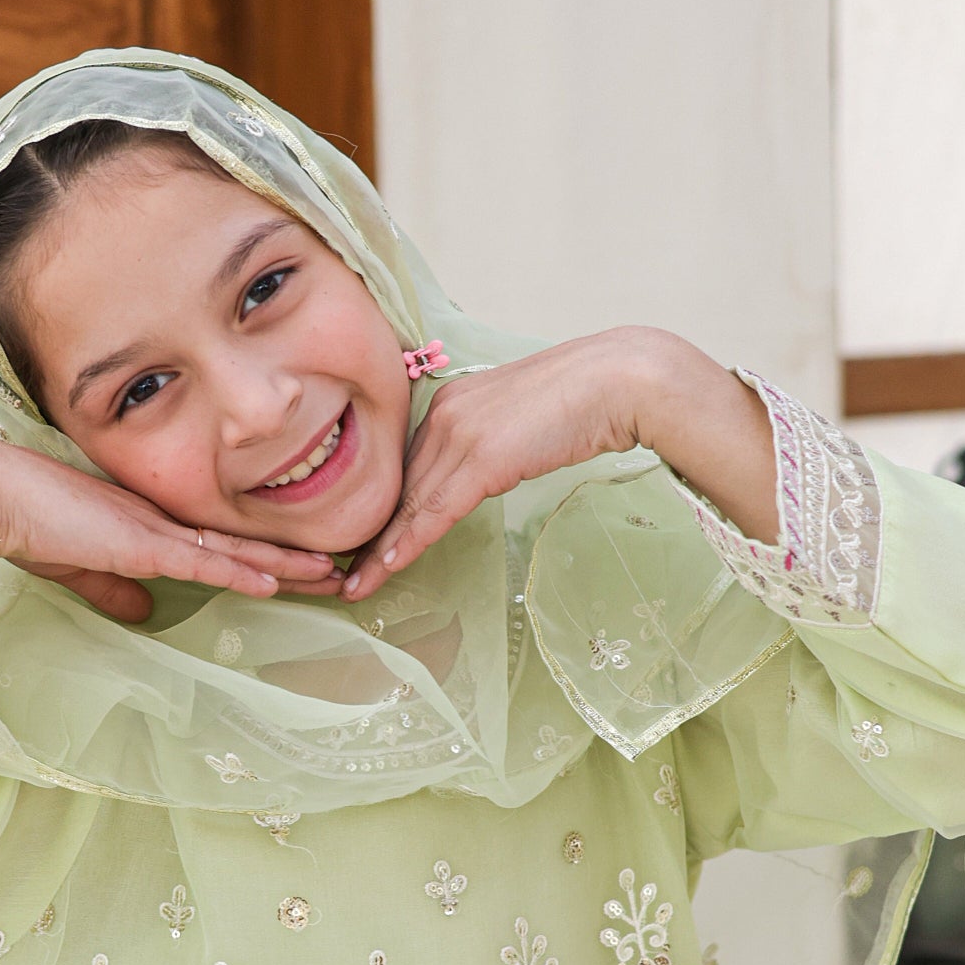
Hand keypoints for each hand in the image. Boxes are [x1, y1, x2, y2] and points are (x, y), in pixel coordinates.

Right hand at [0, 436, 338, 625]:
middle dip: (297, 559)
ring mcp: (154, 528)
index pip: (222, 542)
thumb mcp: (75, 565)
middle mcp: (163, 520)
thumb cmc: (22, 524)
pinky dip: (239, 571)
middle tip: (348, 570)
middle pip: (245, 542)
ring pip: (236, 549)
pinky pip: (200, 559)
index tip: (308, 568)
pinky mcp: (136, 541)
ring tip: (335, 575)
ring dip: (286, 566)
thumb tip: (145, 611)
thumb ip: (112, 586)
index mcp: (150, 523)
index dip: (267, 556)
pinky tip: (274, 583)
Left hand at [342, 327, 778, 600]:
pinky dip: (405, 544)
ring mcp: (458, 432)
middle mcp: (443, 413)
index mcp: (451, 402)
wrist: (621, 380)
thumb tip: (484, 472)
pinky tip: (384, 570)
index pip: (408, 466)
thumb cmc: (588, 400)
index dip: (387, 508)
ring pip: (409, 504)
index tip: (363, 541)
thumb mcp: (522, 423)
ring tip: (353, 585)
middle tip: (343, 572)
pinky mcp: (479, 456)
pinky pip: (432, 512)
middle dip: (371, 533)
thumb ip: (492, 445)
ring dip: (380, 550)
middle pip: (400, 487)